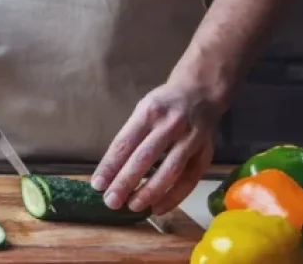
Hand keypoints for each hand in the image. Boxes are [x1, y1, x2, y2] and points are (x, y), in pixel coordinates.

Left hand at [91, 80, 221, 215]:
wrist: (200, 93)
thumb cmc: (163, 105)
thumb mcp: (142, 110)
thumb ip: (131, 136)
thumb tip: (111, 170)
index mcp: (148, 112)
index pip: (124, 142)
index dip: (110, 165)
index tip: (97, 184)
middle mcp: (169, 125)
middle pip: (145, 158)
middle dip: (126, 182)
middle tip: (111, 201)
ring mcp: (190, 140)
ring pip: (169, 171)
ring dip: (150, 192)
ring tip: (133, 207)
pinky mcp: (205, 154)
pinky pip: (189, 180)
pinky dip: (173, 197)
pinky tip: (158, 208)